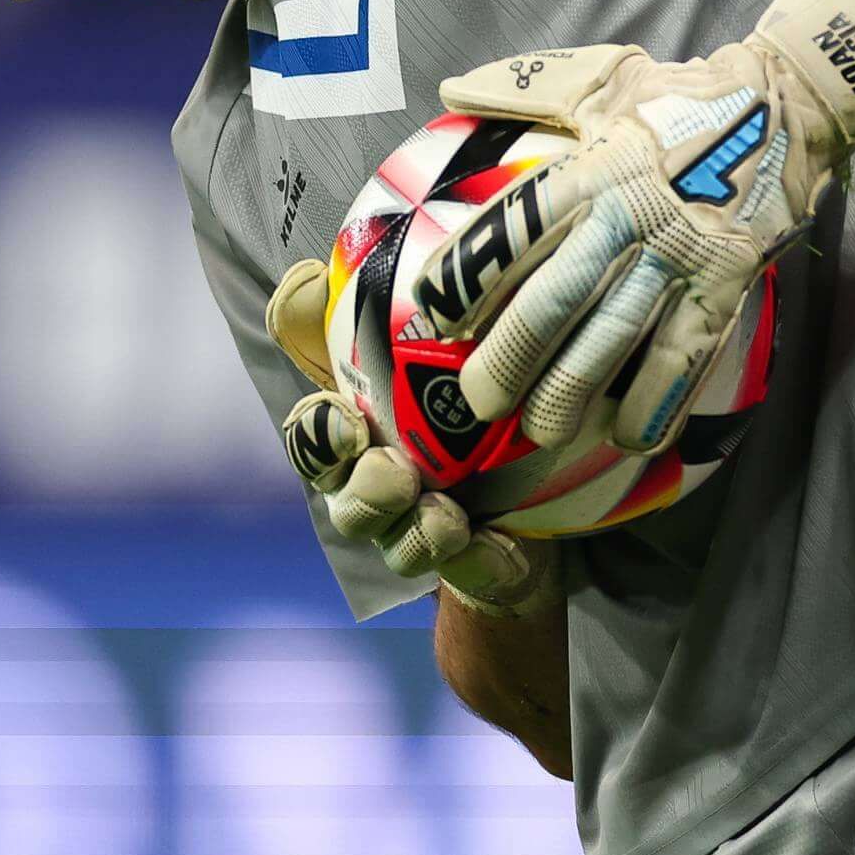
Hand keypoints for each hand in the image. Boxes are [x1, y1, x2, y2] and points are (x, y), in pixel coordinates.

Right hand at [268, 260, 563, 615]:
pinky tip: (500, 545)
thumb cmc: (467, 391)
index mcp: (357, 441)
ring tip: (448, 517)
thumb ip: (356, 308)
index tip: (344, 422)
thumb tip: (304, 279)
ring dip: (417, 535)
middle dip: (366, 494)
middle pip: (349, 506)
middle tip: (397, 474)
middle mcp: (379, 493)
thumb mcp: (419, 338)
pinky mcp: (478, 567)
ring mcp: (425, 535)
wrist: (549, 470)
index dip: (318, 437)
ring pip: (401, 549)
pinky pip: (471, 575)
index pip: (313, 442)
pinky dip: (479, 562)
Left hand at [411, 0, 854, 452]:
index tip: (434, 317)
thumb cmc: (682, 94)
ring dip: (572, 391)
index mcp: (592, 167)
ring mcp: (679, 254)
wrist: (788, 99)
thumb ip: (523, 87)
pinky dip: (658, 398)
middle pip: (556, 299)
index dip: (470, 276)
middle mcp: (629, 216)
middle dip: (509, 358)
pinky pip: (686, 352)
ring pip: (616, 336)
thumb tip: (451, 88)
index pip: (516, 229)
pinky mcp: (726, 281)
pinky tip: (630, 437)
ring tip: (540, 432)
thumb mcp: (601, 78)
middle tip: (476, 401)